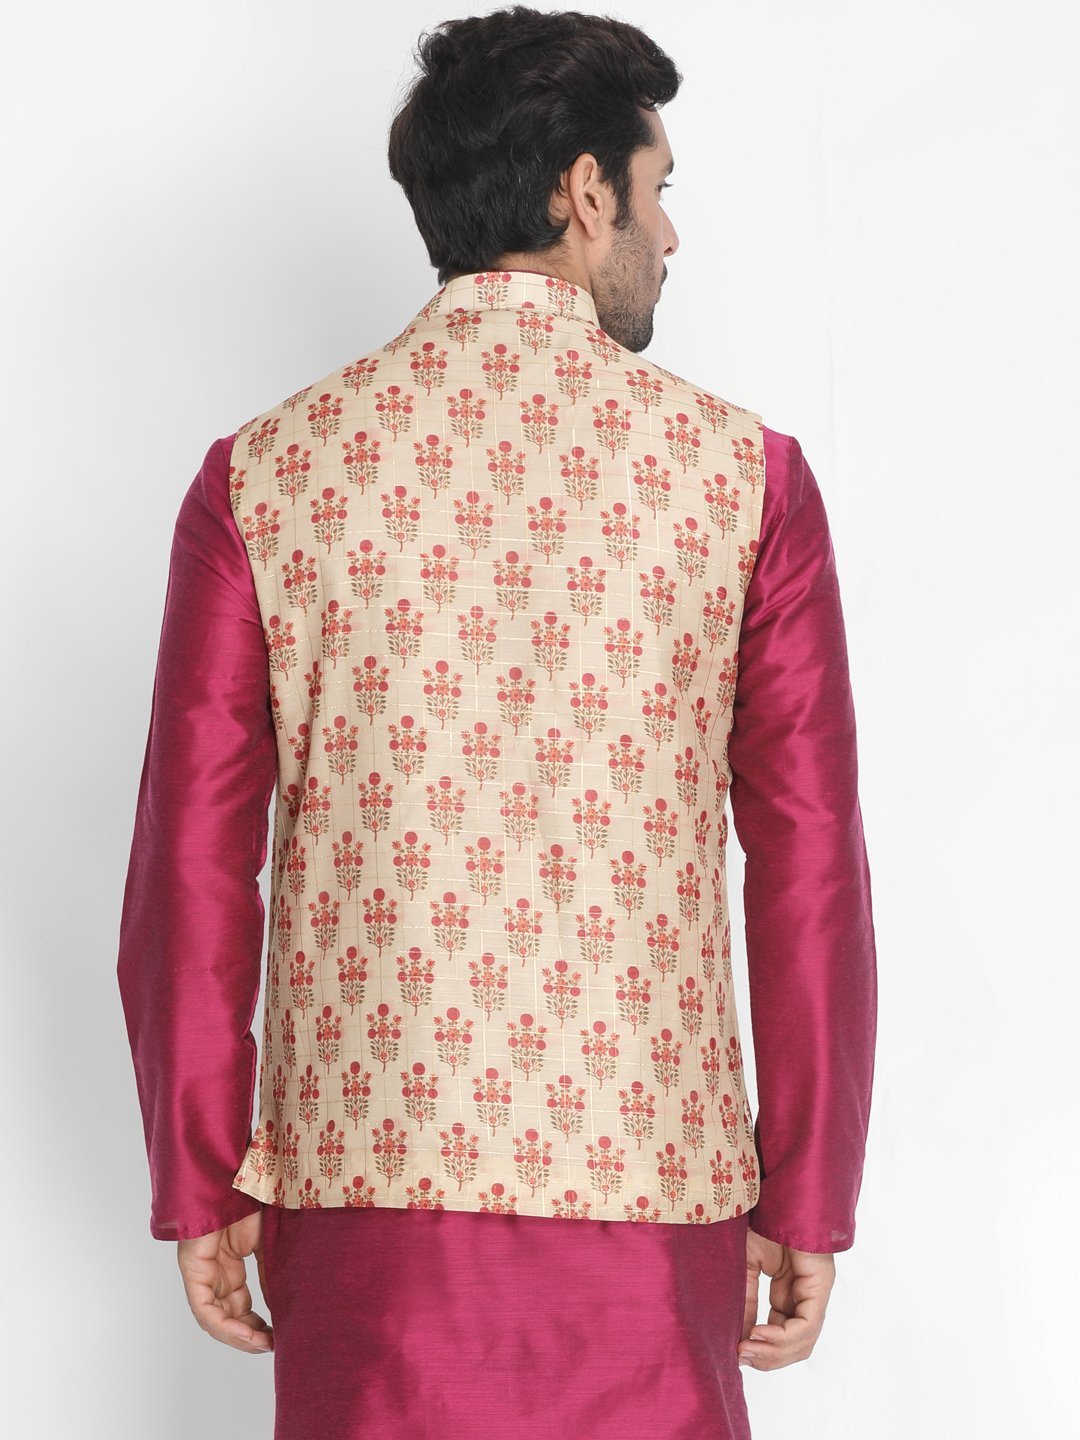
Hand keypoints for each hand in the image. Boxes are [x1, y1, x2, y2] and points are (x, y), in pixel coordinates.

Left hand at [176, 1207, 273, 1353]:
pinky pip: (204, 1308)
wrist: (236, 1177)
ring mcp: (201, 1270)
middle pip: (227, 1316)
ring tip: (263, 1345)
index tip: (278, 1336)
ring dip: (238, 1336)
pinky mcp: (192, 1268)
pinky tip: (247, 1333)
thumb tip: (283, 1308)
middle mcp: (213, 1271)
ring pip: (214, 1318)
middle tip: (272, 1346)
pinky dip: (224, 1325)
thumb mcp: (269, 1245)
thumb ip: (271, 1276)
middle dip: (248, 1336)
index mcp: (230, 1264)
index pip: (239, 1306)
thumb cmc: (253, 1200)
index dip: (256, 1325)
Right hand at [738, 1224, 835, 1369]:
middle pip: (794, 1345)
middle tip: (740, 1355)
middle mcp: (806, 1294)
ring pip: (803, 1341)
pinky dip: (783, 1337)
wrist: (773, 1192)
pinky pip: (806, 1324)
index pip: (781, 1333)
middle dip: (767, 1357)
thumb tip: (738, 1342)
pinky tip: (759, 1333)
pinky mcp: (820, 1283)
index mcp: (789, 1290)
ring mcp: (816, 1289)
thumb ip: (745, 1302)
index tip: (734, 1354)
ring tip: (747, 1347)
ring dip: (774, 1352)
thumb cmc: (758, 1220)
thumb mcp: (745, 1268)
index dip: (760, 1349)